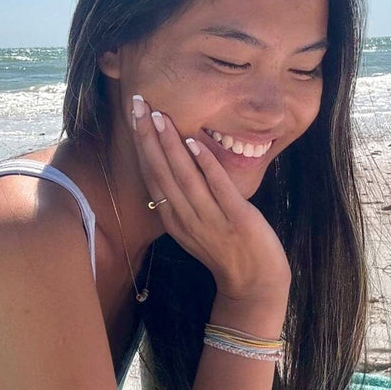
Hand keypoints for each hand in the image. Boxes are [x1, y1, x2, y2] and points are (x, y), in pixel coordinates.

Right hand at [130, 95, 289, 303]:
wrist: (255, 285)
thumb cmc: (228, 253)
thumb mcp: (197, 228)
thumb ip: (185, 201)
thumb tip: (177, 166)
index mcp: (174, 219)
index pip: (152, 175)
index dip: (142, 144)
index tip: (135, 115)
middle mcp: (186, 218)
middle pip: (161, 172)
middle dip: (148, 136)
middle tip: (138, 104)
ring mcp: (211, 219)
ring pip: (184, 176)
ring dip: (170, 144)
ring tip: (159, 115)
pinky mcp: (237, 219)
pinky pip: (217, 188)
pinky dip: (205, 164)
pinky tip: (193, 142)